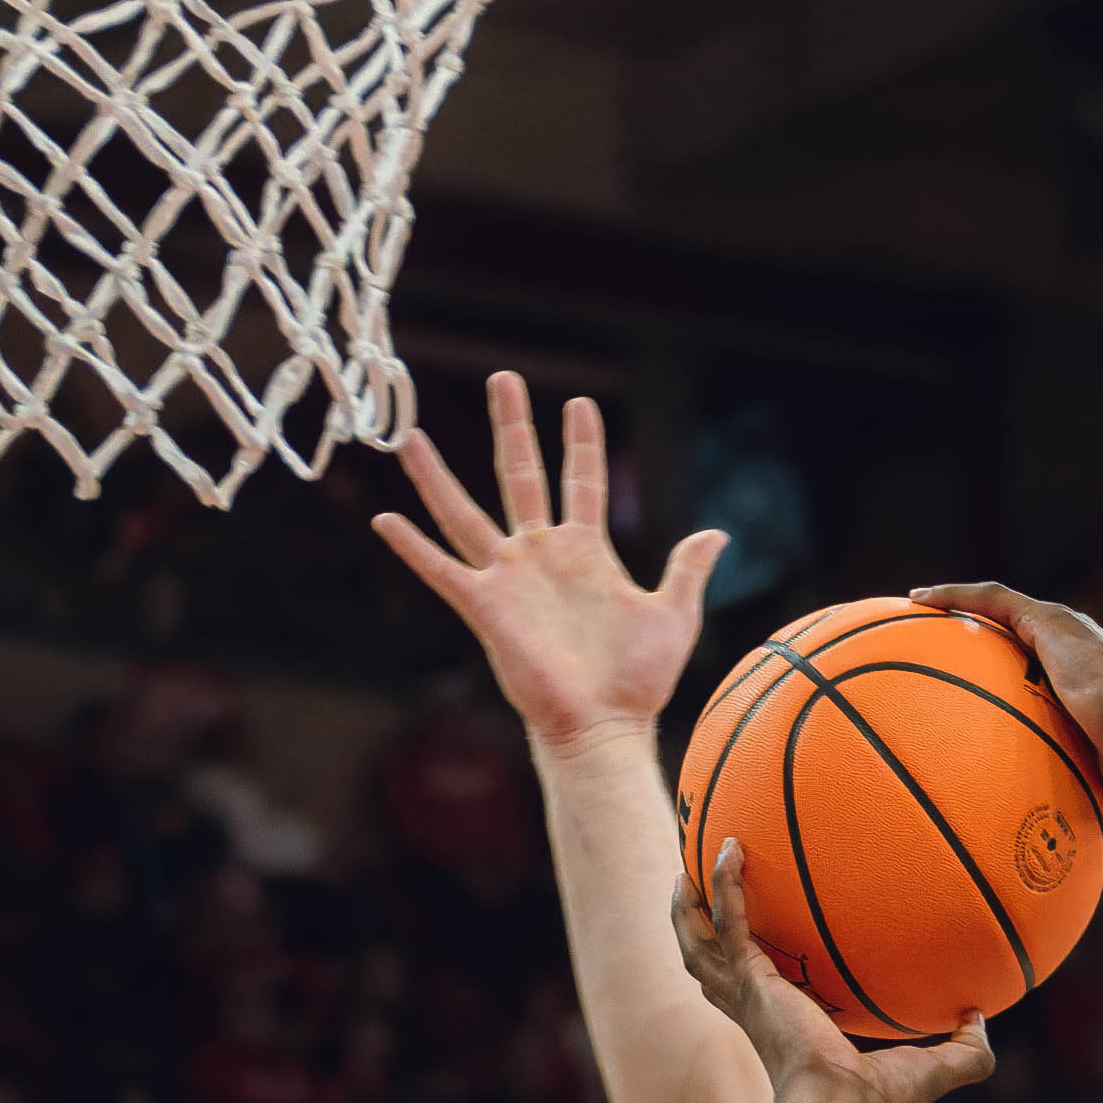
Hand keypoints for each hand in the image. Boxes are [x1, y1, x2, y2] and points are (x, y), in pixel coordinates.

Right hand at [369, 369, 729, 755]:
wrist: (605, 725)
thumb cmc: (639, 680)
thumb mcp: (673, 616)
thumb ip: (686, 570)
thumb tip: (717, 533)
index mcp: (586, 552)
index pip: (582, 482)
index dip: (582, 443)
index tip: (579, 403)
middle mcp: (542, 556)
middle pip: (522, 475)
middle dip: (514, 426)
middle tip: (504, 377)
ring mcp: (510, 578)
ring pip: (465, 513)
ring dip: (437, 476)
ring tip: (412, 435)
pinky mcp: (485, 608)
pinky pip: (441, 571)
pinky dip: (412, 547)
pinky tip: (385, 519)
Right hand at [673, 844, 995, 1102]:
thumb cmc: (879, 1101)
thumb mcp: (932, 1068)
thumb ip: (964, 1048)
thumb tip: (984, 1018)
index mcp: (783, 1026)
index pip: (754, 991)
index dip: (745, 965)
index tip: (752, 939)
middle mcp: (756, 1009)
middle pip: (707, 964)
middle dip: (694, 930)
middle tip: (692, 892)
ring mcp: (747, 994)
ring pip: (697, 943)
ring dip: (686, 907)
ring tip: (685, 869)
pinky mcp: (751, 980)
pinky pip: (730, 919)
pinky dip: (725, 884)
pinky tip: (733, 848)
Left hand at [908, 581, 1102, 827]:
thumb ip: (1102, 798)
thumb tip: (1099, 831)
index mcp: (1091, 678)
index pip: (1046, 665)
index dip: (1016, 667)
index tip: (987, 679)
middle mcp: (1075, 644)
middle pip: (1018, 628)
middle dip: (982, 629)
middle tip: (942, 638)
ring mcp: (1061, 627)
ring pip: (998, 604)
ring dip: (959, 601)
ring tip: (917, 604)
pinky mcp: (1047, 619)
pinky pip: (992, 599)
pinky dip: (956, 595)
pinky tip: (919, 599)